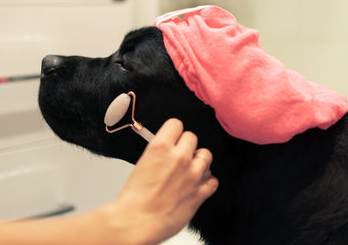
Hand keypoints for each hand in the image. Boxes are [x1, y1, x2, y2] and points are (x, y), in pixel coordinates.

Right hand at [112, 118, 218, 243]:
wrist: (137, 222)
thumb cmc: (134, 199)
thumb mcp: (141, 164)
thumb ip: (158, 153)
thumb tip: (166, 150)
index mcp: (160, 147)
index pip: (176, 124)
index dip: (174, 131)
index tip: (173, 136)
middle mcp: (179, 157)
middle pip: (192, 137)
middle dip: (186, 145)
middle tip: (179, 155)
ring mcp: (193, 174)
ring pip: (206, 155)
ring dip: (198, 160)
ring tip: (189, 169)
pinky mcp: (200, 192)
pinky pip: (213, 179)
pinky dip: (207, 181)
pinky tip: (197, 184)